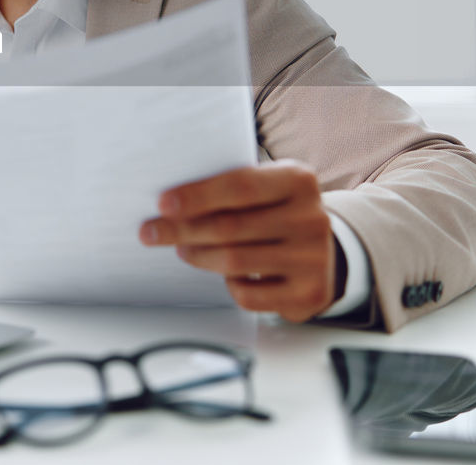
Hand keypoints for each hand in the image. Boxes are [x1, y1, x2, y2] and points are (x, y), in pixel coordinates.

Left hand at [139, 160, 336, 322]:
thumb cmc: (278, 215)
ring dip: (199, 256)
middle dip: (182, 230)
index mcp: (298, 180)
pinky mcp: (308, 292)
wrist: (323, 254)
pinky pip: (249, 295)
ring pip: (234, 262)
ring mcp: (312, 257)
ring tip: (183, 249)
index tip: (163, 204)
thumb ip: (230, 190)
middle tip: (152, 232)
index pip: (240, 185)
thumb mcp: (266, 190)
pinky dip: (229, 286)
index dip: (198, 195)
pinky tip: (226, 274)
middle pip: (230, 226)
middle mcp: (311, 217)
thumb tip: (171, 203)